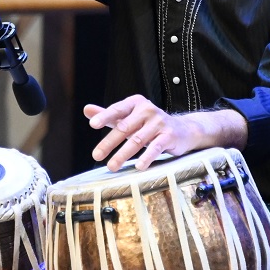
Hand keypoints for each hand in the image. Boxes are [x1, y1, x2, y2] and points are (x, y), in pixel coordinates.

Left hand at [84, 96, 246, 171]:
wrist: (182, 130)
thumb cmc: (149, 124)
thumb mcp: (130, 117)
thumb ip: (109, 115)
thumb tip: (86, 110)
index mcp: (136, 103)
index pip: (117, 110)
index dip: (105, 116)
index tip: (93, 125)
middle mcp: (148, 109)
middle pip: (125, 127)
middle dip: (109, 143)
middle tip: (96, 156)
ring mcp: (159, 122)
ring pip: (137, 140)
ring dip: (123, 154)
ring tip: (111, 166)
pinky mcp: (169, 136)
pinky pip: (156, 147)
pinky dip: (147, 157)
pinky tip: (138, 166)